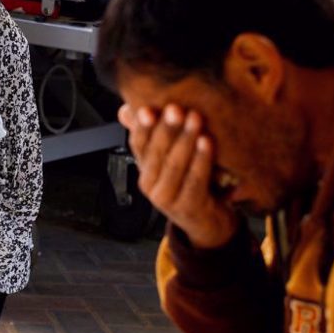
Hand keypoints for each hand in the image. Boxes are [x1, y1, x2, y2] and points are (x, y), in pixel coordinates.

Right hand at [119, 104, 238, 248]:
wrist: (207, 224)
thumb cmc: (189, 187)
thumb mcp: (168, 161)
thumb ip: (151, 136)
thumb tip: (126, 110)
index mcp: (143, 171)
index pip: (138, 145)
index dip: (142, 127)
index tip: (147, 108)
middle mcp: (150, 187)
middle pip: (155, 153)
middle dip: (166, 129)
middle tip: (176, 109)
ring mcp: (167, 200)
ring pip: (174, 165)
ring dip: (185, 139)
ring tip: (194, 118)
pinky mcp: (188, 208)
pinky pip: (194, 179)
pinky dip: (201, 159)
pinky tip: (207, 141)